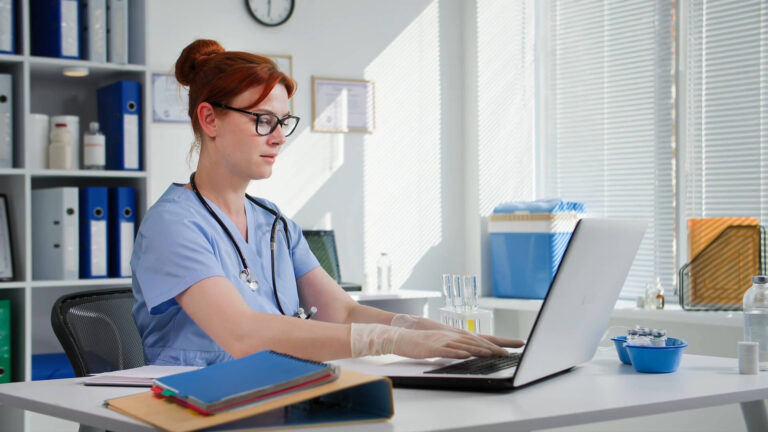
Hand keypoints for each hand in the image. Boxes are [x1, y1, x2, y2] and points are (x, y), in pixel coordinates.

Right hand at [390, 314, 524, 349]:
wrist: (401, 336)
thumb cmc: (421, 342)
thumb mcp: (442, 344)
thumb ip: (456, 347)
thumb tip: (470, 353)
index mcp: (456, 336)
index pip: (481, 338)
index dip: (497, 342)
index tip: (513, 345)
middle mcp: (452, 336)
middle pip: (476, 342)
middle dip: (493, 347)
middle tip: (508, 353)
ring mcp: (443, 342)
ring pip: (464, 346)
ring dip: (479, 350)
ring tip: (493, 354)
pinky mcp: (432, 348)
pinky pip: (447, 351)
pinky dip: (458, 352)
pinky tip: (467, 355)